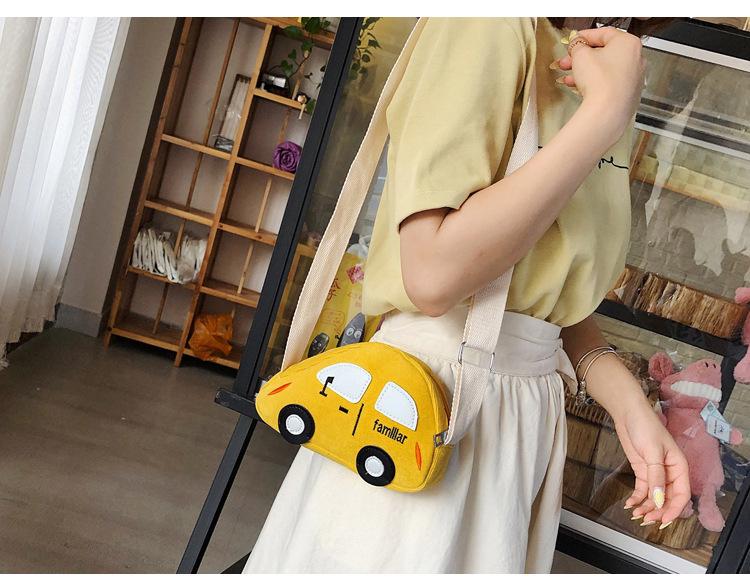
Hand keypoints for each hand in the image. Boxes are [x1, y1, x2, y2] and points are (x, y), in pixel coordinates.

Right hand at [556, 27, 644, 136]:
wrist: (607, 111)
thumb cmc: (600, 81)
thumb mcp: (581, 56)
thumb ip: (577, 45)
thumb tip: (577, 42)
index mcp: (628, 42)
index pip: (604, 33)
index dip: (584, 36)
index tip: (573, 40)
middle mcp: (636, 58)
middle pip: (604, 53)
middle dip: (581, 57)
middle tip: (567, 61)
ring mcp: (633, 78)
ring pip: (605, 69)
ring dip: (585, 71)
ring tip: (568, 77)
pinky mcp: (628, 94)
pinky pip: (609, 83)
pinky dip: (595, 82)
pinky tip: (579, 87)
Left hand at [613, 398, 691, 528]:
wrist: (628, 413)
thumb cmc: (645, 426)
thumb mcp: (652, 452)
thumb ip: (656, 477)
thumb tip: (659, 500)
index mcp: (679, 467)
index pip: (682, 495)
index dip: (674, 510)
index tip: (663, 520)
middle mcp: (670, 472)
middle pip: (668, 499)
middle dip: (658, 511)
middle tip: (646, 520)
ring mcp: (655, 472)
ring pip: (655, 497)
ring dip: (647, 507)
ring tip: (636, 514)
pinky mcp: (643, 470)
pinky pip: (643, 490)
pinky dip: (638, 498)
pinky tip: (630, 504)